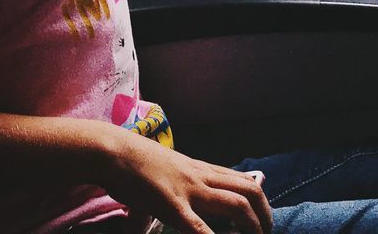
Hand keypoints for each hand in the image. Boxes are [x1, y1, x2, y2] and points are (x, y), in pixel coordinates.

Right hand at [99, 131, 271, 233]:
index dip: (258, 201)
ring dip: (252, 226)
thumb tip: (185, 202)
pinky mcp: (172, 205)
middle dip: (265, 215)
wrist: (113, 151)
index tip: (260, 218)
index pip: (241, 180)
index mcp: (200, 168)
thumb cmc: (134, 161)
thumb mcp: (166, 169)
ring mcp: (189, 190)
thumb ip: (181, 182)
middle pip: (249, 190)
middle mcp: (201, 176)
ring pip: (236, 204)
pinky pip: (199, 227)